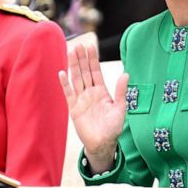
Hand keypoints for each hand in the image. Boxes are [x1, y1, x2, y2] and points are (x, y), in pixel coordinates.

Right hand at [59, 44, 129, 173]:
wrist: (103, 144)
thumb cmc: (113, 128)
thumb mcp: (120, 109)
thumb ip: (121, 91)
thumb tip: (126, 74)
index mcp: (102, 91)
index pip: (96, 71)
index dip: (93, 59)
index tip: (91, 46)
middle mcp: (90, 93)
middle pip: (85, 72)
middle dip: (82, 58)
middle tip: (79, 44)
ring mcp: (81, 99)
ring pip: (76, 79)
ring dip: (74, 66)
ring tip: (71, 52)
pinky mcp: (74, 108)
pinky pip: (69, 93)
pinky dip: (65, 84)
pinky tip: (62, 73)